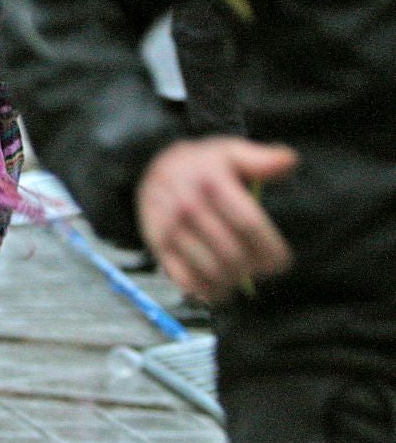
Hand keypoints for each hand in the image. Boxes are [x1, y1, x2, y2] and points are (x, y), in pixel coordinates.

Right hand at [137, 137, 296, 303]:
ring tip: (241, 276)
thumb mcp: (230, 152)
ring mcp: (169, 227)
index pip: (248, 225)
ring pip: (211, 270)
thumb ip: (261, 159)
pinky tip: (219, 288)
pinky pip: (185, 279)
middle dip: (253, 268)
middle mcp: (186, 205)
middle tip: (259, 269)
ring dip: (233, 281)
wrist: (154, 168)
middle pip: (232, 253)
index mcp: (210, 181)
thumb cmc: (200, 165)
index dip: (270, 250)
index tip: (281, 262)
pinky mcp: (156, 245)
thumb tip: (288, 161)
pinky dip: (206, 290)